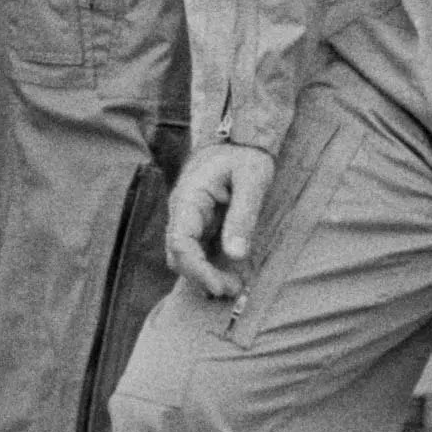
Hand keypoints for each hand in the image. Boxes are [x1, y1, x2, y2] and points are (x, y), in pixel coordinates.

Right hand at [164, 141, 276, 301]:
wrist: (241, 141)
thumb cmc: (246, 156)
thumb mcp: (252, 180)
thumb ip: (243, 216)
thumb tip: (236, 255)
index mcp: (189, 198)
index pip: (180, 241)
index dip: (196, 269)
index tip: (219, 286)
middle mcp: (182, 212)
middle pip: (179, 255)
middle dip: (202, 278)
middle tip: (234, 290)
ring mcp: (189, 220)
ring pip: (186, 258)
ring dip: (206, 276)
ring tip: (236, 287)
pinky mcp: (201, 227)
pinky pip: (199, 253)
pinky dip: (212, 269)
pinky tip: (233, 277)